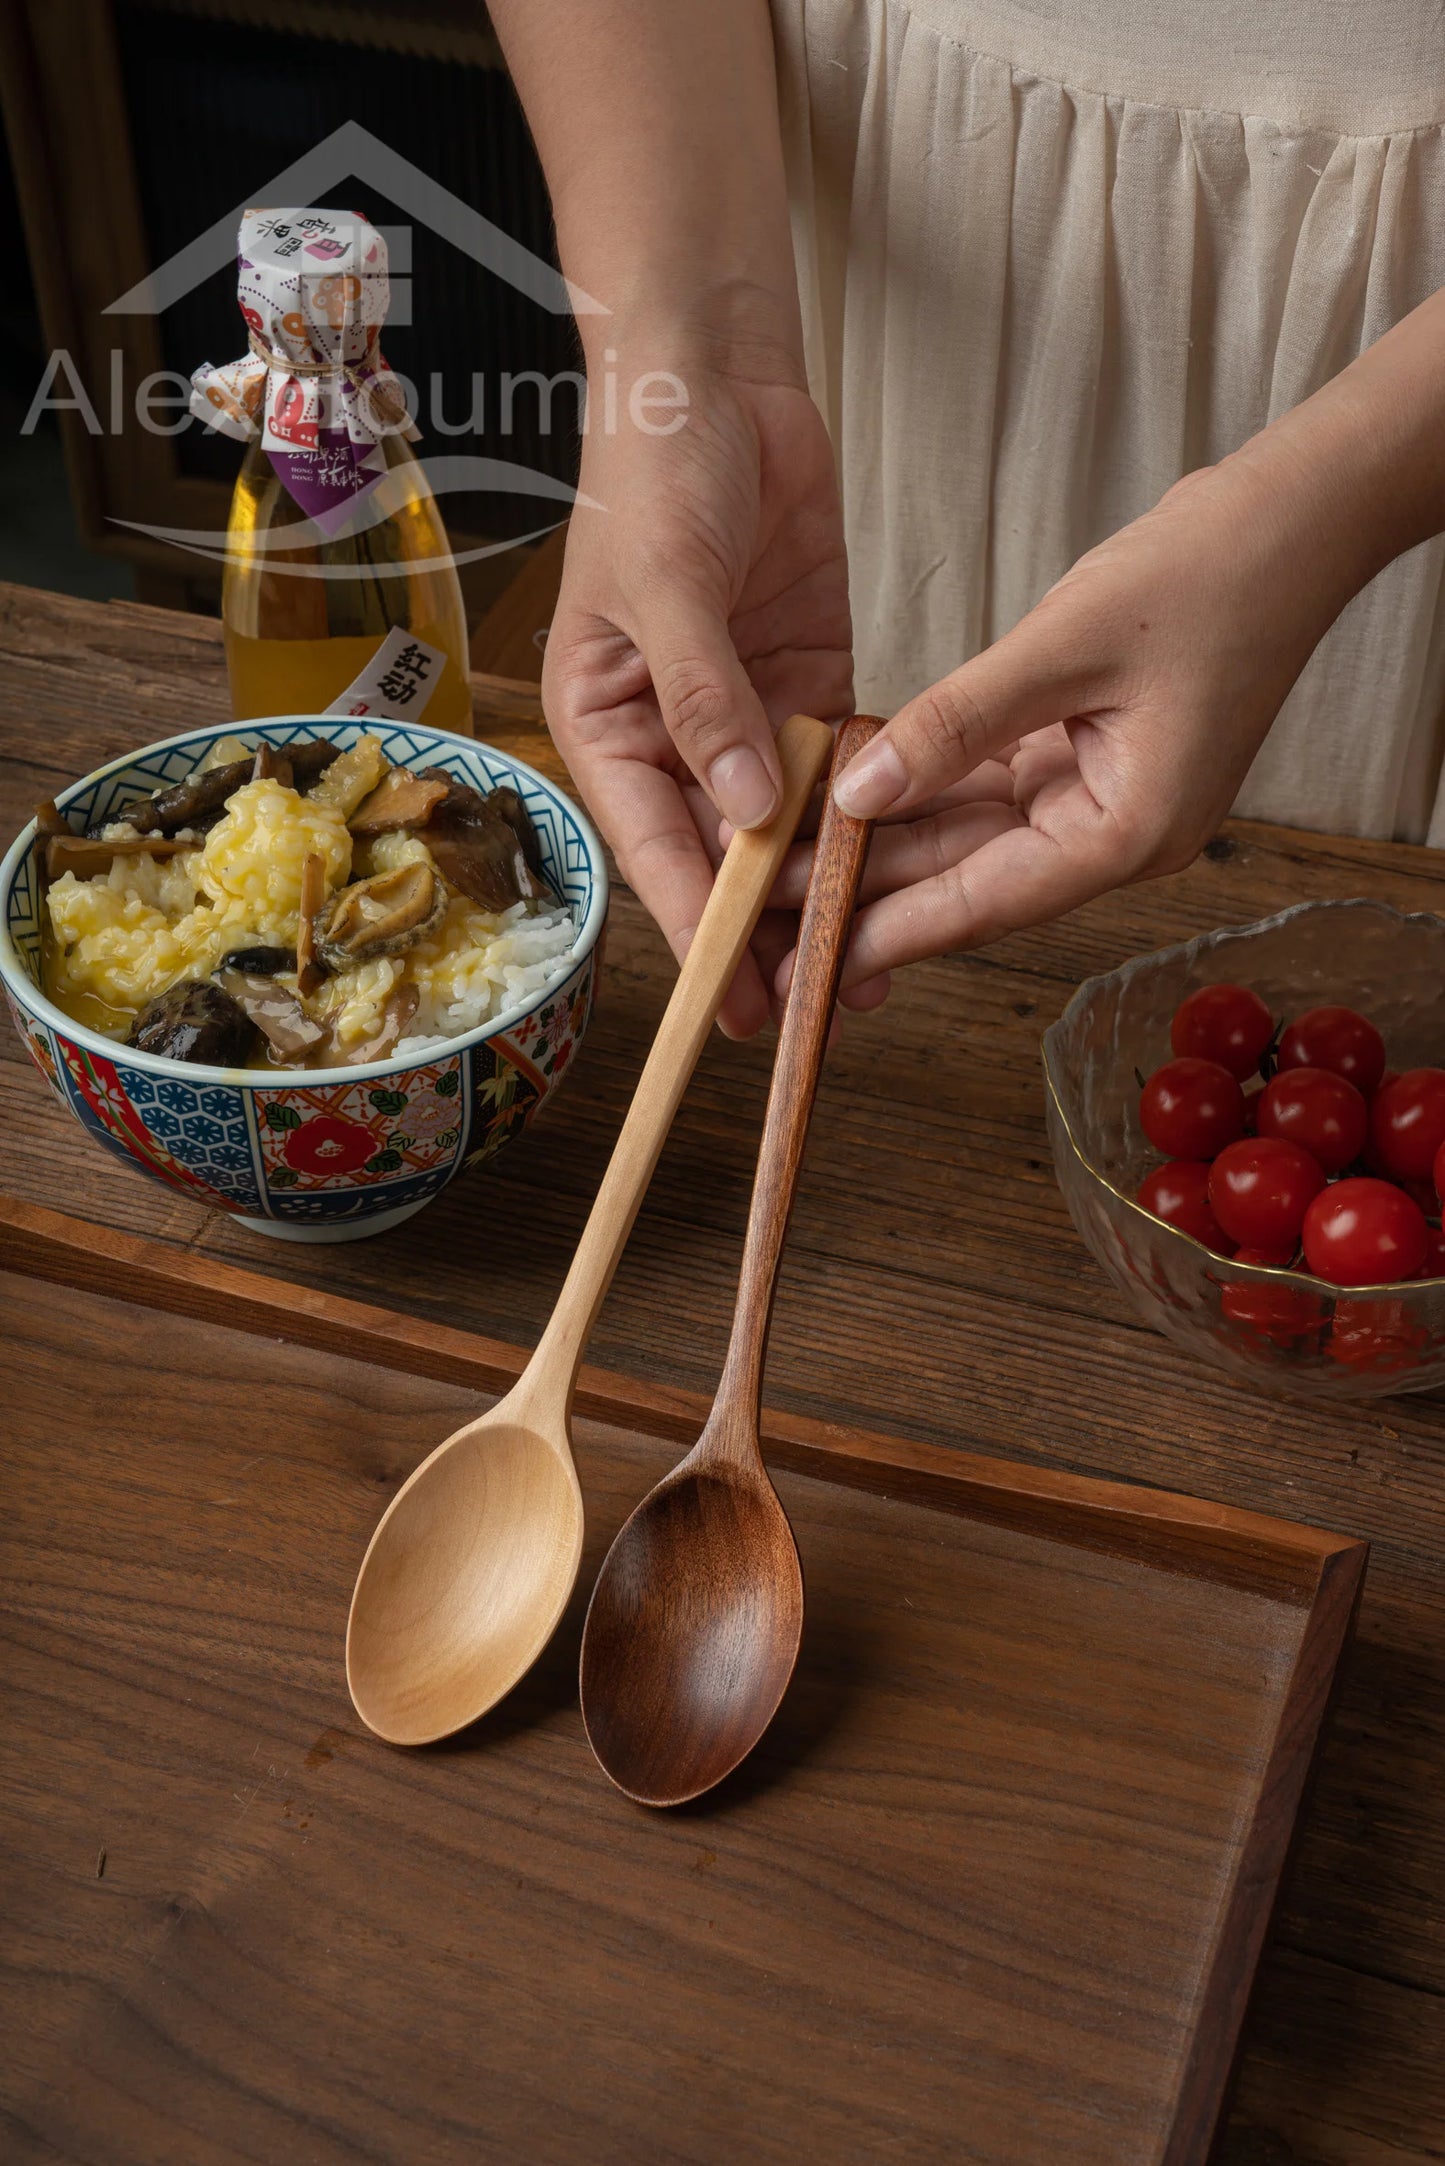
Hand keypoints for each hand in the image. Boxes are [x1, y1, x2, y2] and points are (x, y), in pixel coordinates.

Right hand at [543, 349, 852, 1035]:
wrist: (716, 371)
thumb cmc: (654, 468)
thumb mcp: (668, 586)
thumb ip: (707, 700)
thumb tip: (746, 811)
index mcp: (608, 721)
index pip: (658, 847)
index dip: (701, 928)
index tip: (741, 1000)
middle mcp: (674, 733)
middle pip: (726, 853)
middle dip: (774, 925)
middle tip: (830, 994)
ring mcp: (747, 711)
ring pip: (789, 822)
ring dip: (830, 883)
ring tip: (881, 955)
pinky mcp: (809, 679)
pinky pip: (842, 764)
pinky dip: (870, 811)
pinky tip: (907, 863)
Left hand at [773, 454, 1372, 995]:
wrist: (1292, 521)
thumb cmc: (1208, 574)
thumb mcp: (1065, 646)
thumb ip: (956, 724)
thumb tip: (862, 792)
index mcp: (1129, 833)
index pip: (986, 901)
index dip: (891, 930)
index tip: (811, 957)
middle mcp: (1115, 835)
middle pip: (970, 883)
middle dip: (870, 892)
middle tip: (772, 906)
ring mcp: (1102, 800)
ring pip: (971, 839)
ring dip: (887, 846)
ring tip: (790, 858)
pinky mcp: (1088, 761)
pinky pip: (989, 792)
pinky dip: (926, 792)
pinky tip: (854, 796)